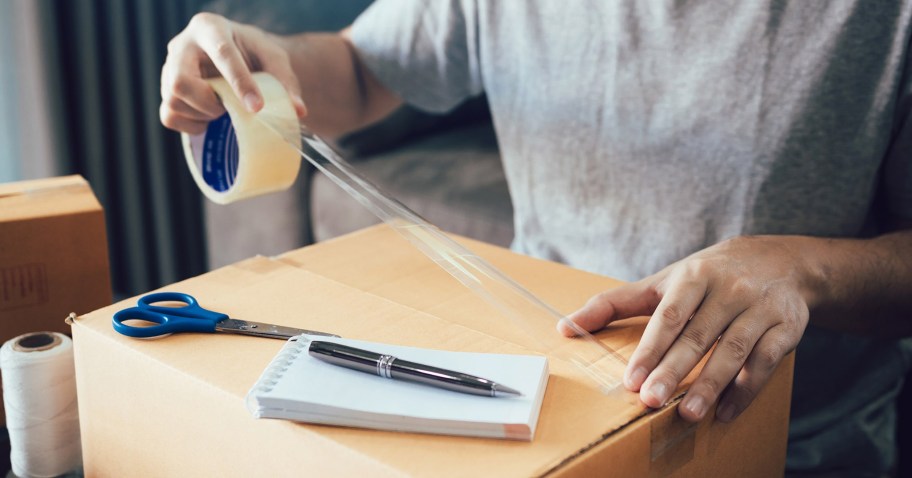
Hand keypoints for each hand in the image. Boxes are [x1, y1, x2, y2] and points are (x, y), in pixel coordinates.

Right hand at [160, 13, 306, 133]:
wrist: (239, 57)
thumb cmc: (255, 55)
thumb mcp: (274, 60)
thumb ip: (286, 82)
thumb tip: (298, 111)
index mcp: (210, 28)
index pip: (221, 54)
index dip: (239, 83)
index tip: (257, 107)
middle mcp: (183, 45)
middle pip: (180, 81)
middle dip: (208, 103)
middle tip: (228, 108)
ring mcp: (169, 68)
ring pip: (173, 100)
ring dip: (202, 114)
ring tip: (222, 110)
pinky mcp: (166, 90)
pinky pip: (168, 115)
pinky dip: (190, 125)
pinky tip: (208, 121)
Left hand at [564, 236, 811, 422]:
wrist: (779, 259)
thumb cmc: (706, 276)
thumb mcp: (662, 282)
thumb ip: (614, 304)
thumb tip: (564, 327)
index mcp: (694, 276)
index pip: (669, 316)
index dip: (650, 349)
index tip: (632, 380)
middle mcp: (729, 289)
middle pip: (698, 336)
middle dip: (674, 371)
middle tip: (652, 401)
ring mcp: (761, 307)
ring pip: (734, 351)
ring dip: (711, 385)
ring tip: (687, 414)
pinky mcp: (787, 326)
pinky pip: (766, 362)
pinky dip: (745, 391)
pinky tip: (723, 412)